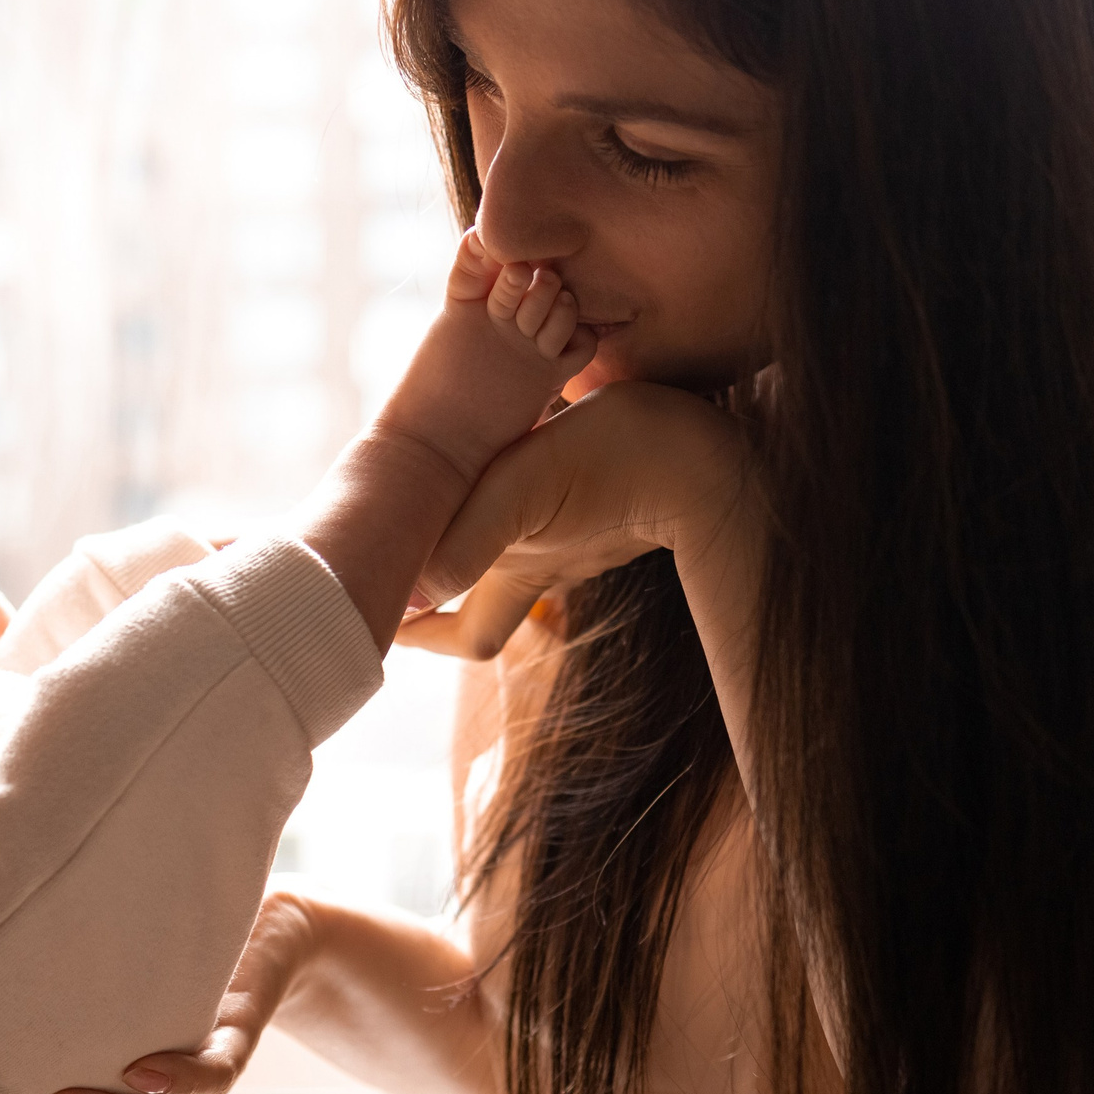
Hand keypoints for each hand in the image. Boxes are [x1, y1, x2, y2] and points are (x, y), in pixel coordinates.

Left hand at [398, 382, 749, 659]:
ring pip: (515, 552)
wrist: (710, 453)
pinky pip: (548, 515)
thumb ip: (469, 538)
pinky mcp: (603, 506)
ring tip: (438, 509)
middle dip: (439, 592)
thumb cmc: (617, 461)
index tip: (384, 626)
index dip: (422, 640)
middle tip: (398, 569)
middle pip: (486, 601)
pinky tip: (507, 464)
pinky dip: (515, 504)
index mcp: (521, 569)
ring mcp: (580, 537)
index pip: (469, 634)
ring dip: (474, 540)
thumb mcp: (528, 490)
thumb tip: (407, 593)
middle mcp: (547, 563)